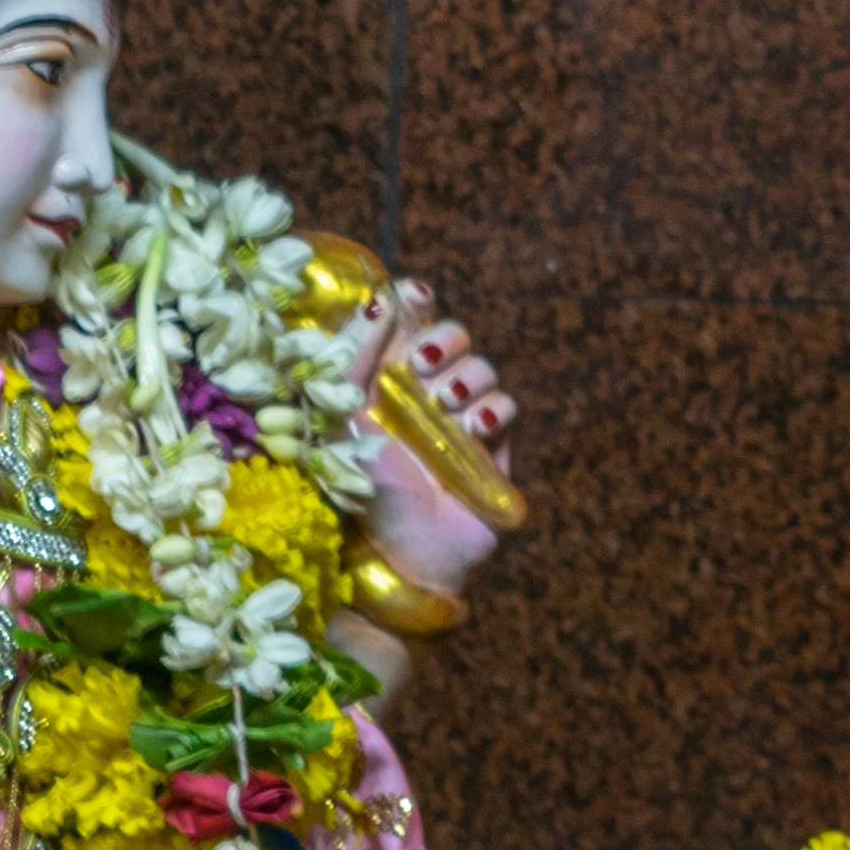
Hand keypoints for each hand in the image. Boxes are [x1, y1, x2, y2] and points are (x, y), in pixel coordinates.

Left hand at [355, 274, 520, 615]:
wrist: (405, 555)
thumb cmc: (363, 493)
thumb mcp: (341, 423)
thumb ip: (350, 360)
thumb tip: (378, 300)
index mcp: (381, 383)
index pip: (405, 325)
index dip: (415, 303)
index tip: (414, 295)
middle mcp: (423, 394)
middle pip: (451, 335)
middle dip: (443, 338)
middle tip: (426, 361)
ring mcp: (461, 419)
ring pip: (481, 366)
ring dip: (466, 377)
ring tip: (448, 405)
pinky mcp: (494, 446)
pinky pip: (507, 404)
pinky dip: (495, 407)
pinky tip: (477, 427)